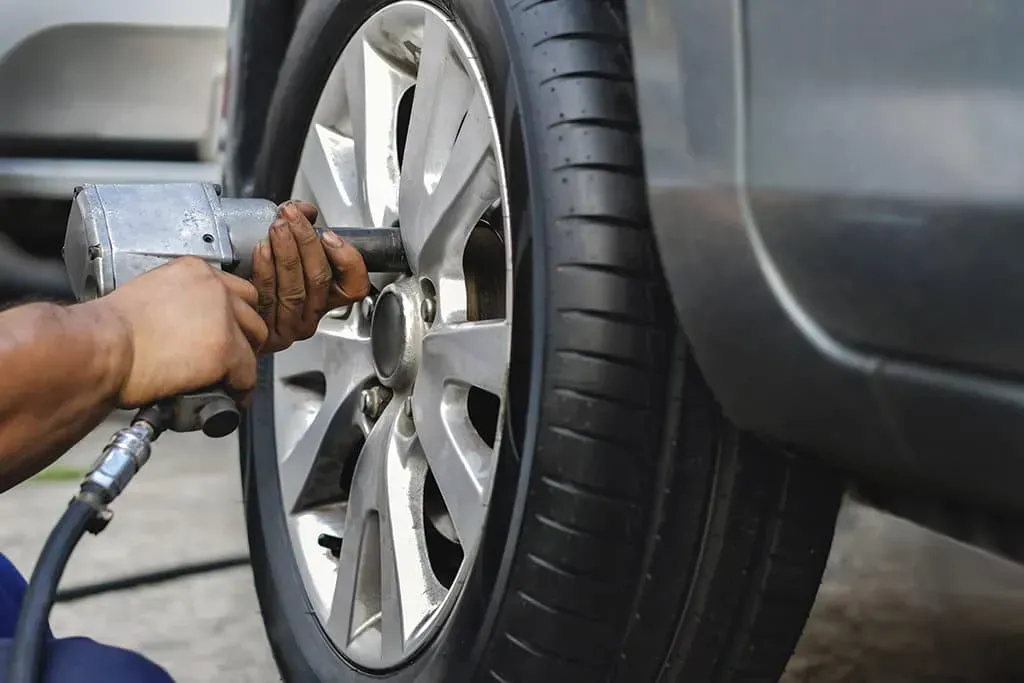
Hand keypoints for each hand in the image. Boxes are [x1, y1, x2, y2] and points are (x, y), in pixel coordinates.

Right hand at [92, 257, 268, 406]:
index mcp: (193, 271)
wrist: (97, 350)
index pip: (233, 289)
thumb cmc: (106, 332)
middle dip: (243, 335)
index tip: (226, 330)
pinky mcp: (225, 349)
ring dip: (244, 360)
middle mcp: (213, 288)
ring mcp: (223, 318)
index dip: (231, 315)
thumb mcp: (148, 297)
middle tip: (231, 355)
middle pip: (251, 311)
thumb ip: (177, 304)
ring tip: (229, 377)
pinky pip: (247, 373)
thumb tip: (189, 325)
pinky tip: (229, 395)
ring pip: (254, 341)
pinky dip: (239, 387)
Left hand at [251, 201, 370, 352]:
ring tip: (277, 228)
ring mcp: (290, 327)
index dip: (348, 260)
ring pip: (295, 290)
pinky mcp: (265, 333)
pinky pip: (268, 298)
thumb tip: (305, 210)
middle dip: (307, 242)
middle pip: (320, 280)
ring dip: (286, 253)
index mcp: (326, 299)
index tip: (329, 234)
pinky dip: (265, 271)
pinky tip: (261, 250)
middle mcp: (312, 315)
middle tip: (293, 217)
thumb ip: (303, 231)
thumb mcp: (288, 253)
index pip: (354, 285)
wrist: (227, 310)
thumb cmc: (259, 281)